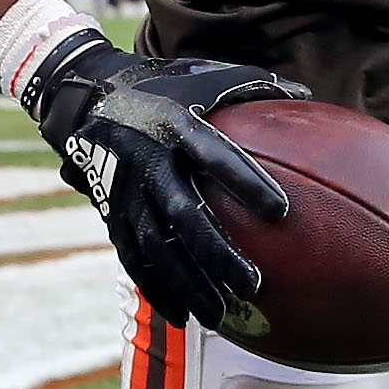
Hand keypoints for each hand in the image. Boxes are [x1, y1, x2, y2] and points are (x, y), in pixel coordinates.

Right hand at [19, 35, 295, 332]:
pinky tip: (184, 315)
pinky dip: (158, 288)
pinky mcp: (111, 213)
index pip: (213, 154)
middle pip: (184, 215)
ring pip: (157, 247)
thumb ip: (249, 86)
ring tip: (221, 315)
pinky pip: (134, 258)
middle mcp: (147, 161)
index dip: (245, 182)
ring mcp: (125, 192)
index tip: (280, 212)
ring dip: (188, 283)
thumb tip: (304, 96)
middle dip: (216, 253)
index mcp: (174, 124)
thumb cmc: (160, 82)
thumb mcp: (200, 73)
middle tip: (252, 284)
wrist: (84, 92)